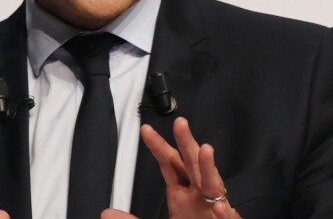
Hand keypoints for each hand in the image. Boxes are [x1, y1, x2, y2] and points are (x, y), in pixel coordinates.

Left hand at [102, 117, 240, 218]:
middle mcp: (196, 193)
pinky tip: (218, 207)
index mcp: (180, 191)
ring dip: (209, 167)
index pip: (168, 162)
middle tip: (180, 123)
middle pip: (190, 162)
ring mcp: (212, 206)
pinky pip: (225, 215)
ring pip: (211, 183)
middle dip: (186, 142)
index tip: (146, 130)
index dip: (157, 145)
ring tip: (206, 150)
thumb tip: (107, 214)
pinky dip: (223, 211)